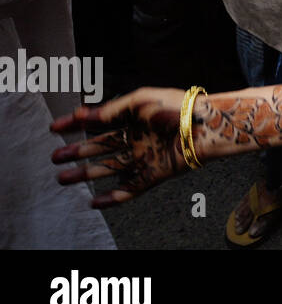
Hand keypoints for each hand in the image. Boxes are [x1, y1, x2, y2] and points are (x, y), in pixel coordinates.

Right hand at [51, 88, 187, 207]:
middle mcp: (137, 138)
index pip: (99, 121)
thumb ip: (112, 110)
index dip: (76, 124)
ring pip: (109, 168)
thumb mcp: (140, 101)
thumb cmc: (176, 107)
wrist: (205, 125)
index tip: (55, 127)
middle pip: (100, 147)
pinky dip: (113, 198)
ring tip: (62, 178)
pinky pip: (131, 189)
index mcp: (134, 117)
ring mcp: (145, 156)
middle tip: (55, 156)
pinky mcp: (156, 173)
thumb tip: (84, 116)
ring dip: (85, 174)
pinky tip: (95, 202)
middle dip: (76, 151)